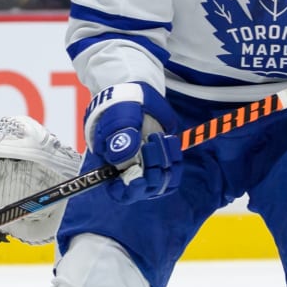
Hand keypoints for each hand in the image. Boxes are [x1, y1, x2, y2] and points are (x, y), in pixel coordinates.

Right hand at [83, 83, 181, 202]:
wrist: (136, 94)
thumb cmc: (118, 107)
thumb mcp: (115, 119)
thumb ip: (119, 139)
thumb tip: (125, 159)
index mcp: (111, 167)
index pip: (120, 192)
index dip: (129, 192)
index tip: (139, 181)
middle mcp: (130, 172)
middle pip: (145, 189)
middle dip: (151, 171)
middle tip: (149, 144)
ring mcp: (148, 167)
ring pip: (162, 182)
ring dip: (164, 163)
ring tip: (158, 137)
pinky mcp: (163, 160)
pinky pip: (174, 171)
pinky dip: (175, 159)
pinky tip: (169, 140)